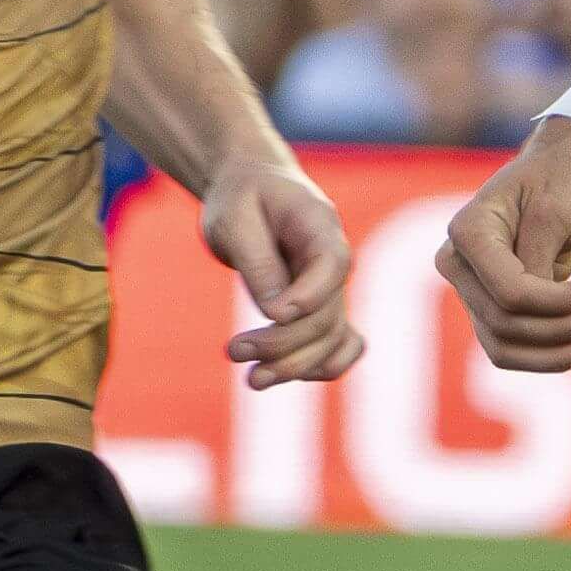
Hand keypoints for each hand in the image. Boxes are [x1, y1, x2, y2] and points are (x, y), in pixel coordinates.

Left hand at [196, 155, 360, 386]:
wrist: (251, 190)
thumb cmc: (240, 197)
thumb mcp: (234, 217)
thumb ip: (256, 261)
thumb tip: (275, 313)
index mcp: (319, 226)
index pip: (333, 265)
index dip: (309, 296)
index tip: (271, 315)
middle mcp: (335, 262)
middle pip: (326, 315)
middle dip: (282, 342)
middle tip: (233, 349)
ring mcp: (331, 289)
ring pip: (332, 341)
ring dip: (296, 366)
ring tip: (251, 379)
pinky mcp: (321, 309)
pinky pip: (337, 348)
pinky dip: (316, 368)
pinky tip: (278, 376)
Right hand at [441, 120, 570, 369]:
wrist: (559, 172)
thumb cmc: (558, 181)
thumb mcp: (554, 212)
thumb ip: (539, 260)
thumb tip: (539, 314)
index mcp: (467, 232)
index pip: (508, 292)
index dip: (556, 302)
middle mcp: (459, 265)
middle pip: (505, 325)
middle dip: (562, 328)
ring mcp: (470, 290)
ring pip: (504, 349)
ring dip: (558, 353)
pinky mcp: (489, 309)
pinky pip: (513, 350)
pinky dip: (552, 356)